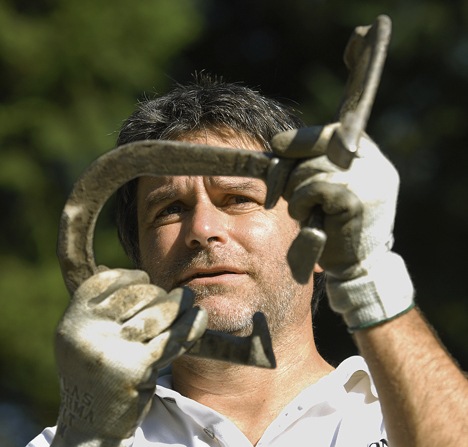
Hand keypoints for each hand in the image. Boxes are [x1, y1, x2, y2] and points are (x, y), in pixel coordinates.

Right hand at [52, 268, 206, 446]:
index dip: (134, 278)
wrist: (92, 424)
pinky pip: (172, 338)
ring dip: (178, 305)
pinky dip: (190, 326)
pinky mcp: (135, 369)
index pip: (110, 280)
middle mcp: (86, 333)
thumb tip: (140, 276)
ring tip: (188, 301)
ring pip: (157, 314)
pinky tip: (199, 316)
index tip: (147, 283)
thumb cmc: (97, 372)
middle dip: (160, 294)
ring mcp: (110, 351)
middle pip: (138, 295)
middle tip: (174, 299)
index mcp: (73, 319)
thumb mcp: (87, 336)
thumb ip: (106, 308)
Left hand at [273, 128, 413, 330]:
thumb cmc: (334, 224)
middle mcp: (372, 163)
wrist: (357, 265)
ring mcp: (366, 181)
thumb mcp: (327, 185)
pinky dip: (301, 204)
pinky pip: (311, 189)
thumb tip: (277, 142)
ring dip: (295, 193)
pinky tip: (309, 218)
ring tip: (306, 211)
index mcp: (368, 155)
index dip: (300, 141)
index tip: (277, 146)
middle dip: (291, 171)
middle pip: (314, 150)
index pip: (329, 132)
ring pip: (308, 171)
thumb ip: (313, 161)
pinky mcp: (354, 201)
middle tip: (287, 194)